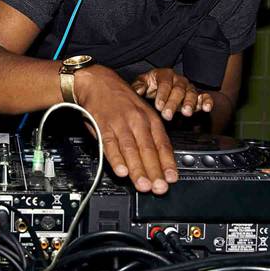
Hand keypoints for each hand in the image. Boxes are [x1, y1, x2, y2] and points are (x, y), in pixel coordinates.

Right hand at [75, 65, 177, 193]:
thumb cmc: (120, 101)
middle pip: (149, 150)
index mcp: (150, 119)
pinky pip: (110, 145)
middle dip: (155, 171)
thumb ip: (148, 136)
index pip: (163, 144)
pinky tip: (122, 171)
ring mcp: (120, 124)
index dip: (168, 162)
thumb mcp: (141, 114)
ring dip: (138, 170)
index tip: (172, 178)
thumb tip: (158, 160)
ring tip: (143, 185)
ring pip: (131, 150)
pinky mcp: (103, 126)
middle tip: (160, 187)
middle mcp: (138, 121)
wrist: (97, 82)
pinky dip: (116, 160)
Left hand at [131, 68, 213, 120]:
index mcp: (166, 75)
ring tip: (186, 113)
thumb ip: (139, 86)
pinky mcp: (198, 96)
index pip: (165, 83)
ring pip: (192, 94)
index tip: (158, 106)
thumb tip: (137, 90)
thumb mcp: (143, 83)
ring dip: (189, 104)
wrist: (162, 88)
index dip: (162, 95)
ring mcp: (190, 88)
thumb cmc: (152, 86)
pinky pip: (205, 97)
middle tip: (167, 114)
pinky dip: (207, 102)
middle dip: (173, 103)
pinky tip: (206, 108)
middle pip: (178, 90)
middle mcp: (179, 80)